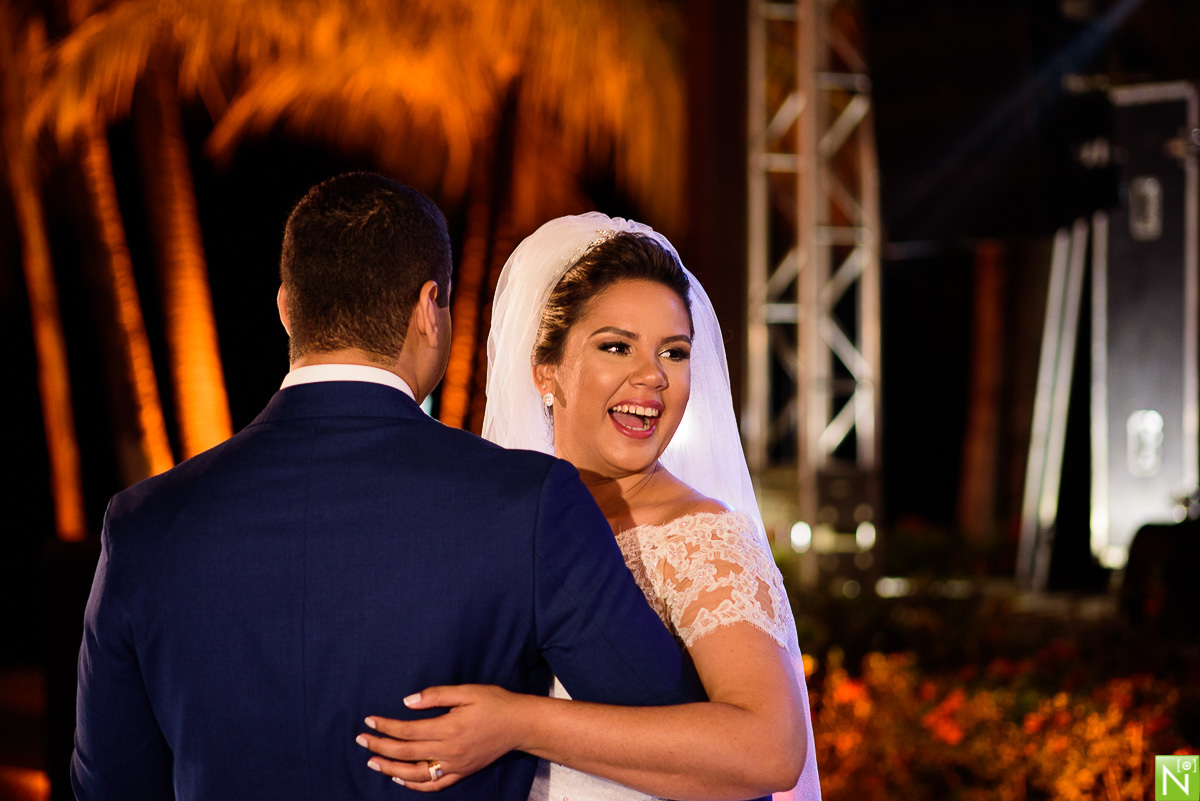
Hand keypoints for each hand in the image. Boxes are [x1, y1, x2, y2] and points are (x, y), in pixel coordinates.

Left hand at [357, 684, 524, 791]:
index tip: (369, 720)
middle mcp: (449, 751)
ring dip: (391, 769)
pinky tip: (400, 778)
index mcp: (449, 728)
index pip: (408, 731)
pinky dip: (414, 785)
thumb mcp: (467, 691)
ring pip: (416, 774)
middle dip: (380, 747)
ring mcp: (455, 765)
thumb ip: (436, 696)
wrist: (519, 725)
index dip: (385, 726)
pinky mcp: (462, 772)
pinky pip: (434, 786)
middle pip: (406, 753)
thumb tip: (407, 702)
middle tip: (361, 740)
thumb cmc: (494, 702)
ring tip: (372, 762)